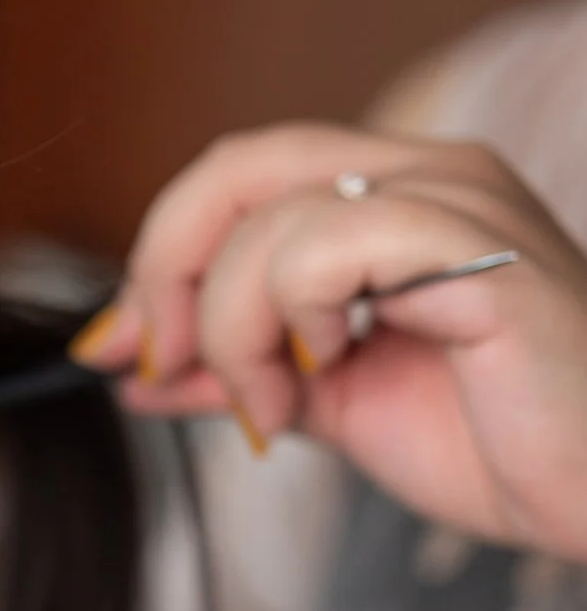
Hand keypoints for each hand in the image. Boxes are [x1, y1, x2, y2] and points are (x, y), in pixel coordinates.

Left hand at [78, 124, 586, 562]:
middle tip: (164, 363)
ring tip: (275, 404)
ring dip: (234, 328)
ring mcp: (462, 204)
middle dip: (166, 274)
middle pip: (236, 168)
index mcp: (392, 195)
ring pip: (269, 217)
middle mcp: (428, 175)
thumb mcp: (325, 403)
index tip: (114, 349)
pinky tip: (327, 374)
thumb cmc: (496, 443)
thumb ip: (231, 372)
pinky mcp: (485, 256)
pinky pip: (331, 246)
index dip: (155, 257)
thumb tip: (124, 368)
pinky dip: (293, 318)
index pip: (235, 177)